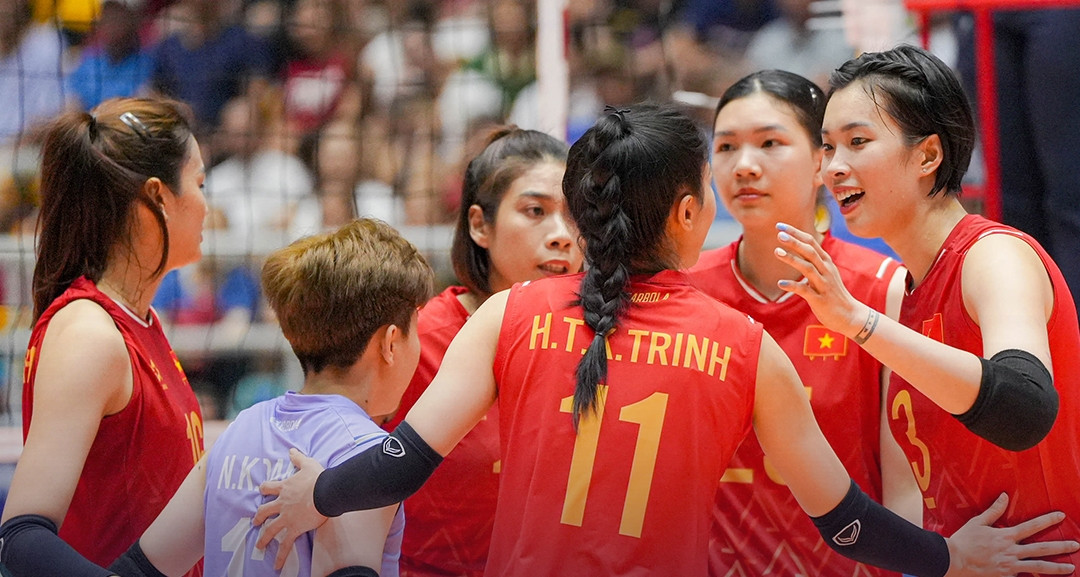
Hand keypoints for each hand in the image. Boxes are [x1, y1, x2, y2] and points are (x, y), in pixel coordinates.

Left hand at [252, 449, 327, 569]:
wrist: (326, 491)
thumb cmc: (318, 478)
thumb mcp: (308, 464)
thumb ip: (298, 458)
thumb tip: (291, 450)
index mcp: (285, 488)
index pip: (268, 488)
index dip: (264, 489)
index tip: (261, 491)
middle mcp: (282, 503)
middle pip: (264, 510)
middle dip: (258, 517)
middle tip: (255, 522)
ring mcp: (287, 517)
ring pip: (270, 529)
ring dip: (264, 538)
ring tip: (259, 545)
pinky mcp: (294, 528)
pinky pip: (285, 544)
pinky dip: (280, 555)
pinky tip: (276, 565)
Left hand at [774, 222, 867, 336]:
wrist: (850, 315)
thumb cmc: (833, 293)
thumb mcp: (824, 273)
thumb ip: (812, 261)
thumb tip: (798, 247)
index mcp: (826, 262)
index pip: (811, 242)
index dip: (795, 233)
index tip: (780, 225)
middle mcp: (826, 270)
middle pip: (810, 251)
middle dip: (794, 242)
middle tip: (779, 234)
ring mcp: (823, 284)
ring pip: (807, 268)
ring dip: (791, 259)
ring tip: (776, 251)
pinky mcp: (820, 299)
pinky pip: (805, 290)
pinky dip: (792, 286)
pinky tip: (780, 284)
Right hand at [945, 493, 1077, 575]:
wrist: (953, 560)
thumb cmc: (964, 540)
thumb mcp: (977, 522)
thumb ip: (994, 510)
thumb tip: (1004, 496)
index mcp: (1006, 536)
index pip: (1031, 526)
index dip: (1048, 520)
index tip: (1061, 516)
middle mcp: (1012, 551)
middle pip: (1042, 548)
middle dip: (1061, 546)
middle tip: (1075, 545)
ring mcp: (1010, 566)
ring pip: (1039, 567)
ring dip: (1056, 567)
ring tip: (1070, 568)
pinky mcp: (1006, 576)